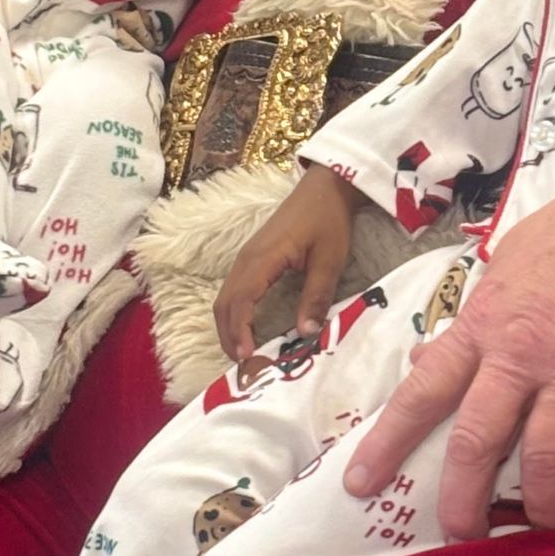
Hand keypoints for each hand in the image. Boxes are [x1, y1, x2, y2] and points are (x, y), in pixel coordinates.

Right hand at [214, 166, 361, 362]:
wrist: (324, 187)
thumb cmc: (328, 221)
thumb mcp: (330, 259)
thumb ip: (316, 296)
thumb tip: (306, 333)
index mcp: (263, 259)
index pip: (241, 302)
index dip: (241, 332)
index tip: (248, 358)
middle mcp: (246, 260)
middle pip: (224, 305)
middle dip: (230, 338)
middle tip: (244, 367)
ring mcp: (245, 258)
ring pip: (224, 300)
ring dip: (229, 329)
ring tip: (243, 356)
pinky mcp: (251, 259)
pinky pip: (233, 292)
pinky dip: (234, 316)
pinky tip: (246, 332)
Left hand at [345, 107, 554, 538]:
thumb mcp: (509, 264)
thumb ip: (471, 320)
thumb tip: (428, 353)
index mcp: (484, 324)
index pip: (422, 392)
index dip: (387, 442)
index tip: (359, 483)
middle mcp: (520, 355)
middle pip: (476, 438)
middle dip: (459, 496)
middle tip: (452, 536)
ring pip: (542, 454)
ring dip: (537, 502)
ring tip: (539, 532)